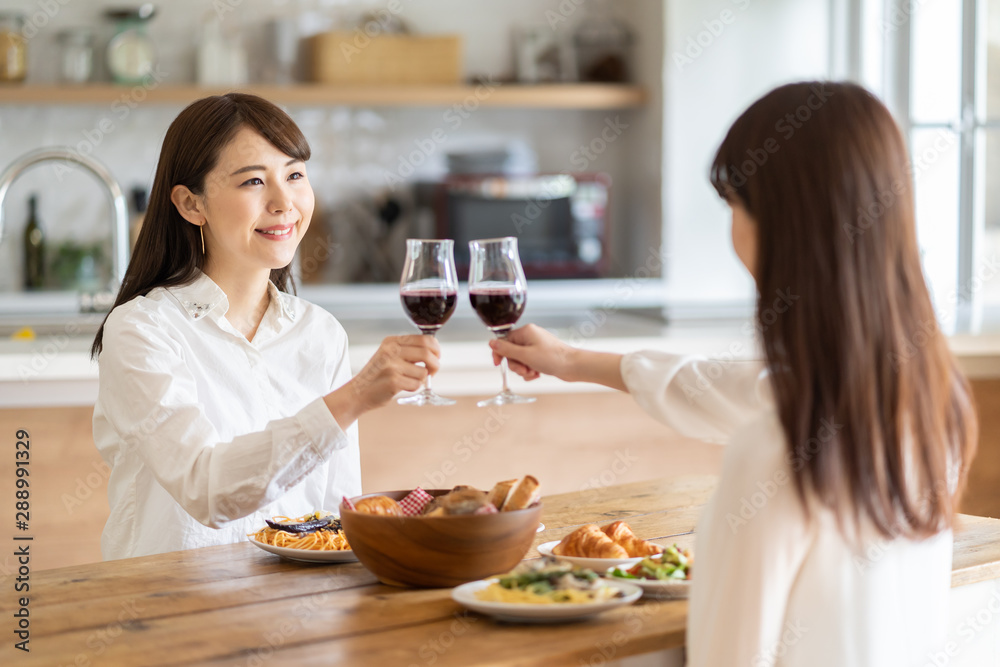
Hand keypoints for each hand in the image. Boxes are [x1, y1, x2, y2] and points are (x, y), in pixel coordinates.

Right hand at [325, 335, 440, 425]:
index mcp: (392, 341)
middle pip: (427, 354)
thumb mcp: (389, 355)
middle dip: (435, 365)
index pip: (425, 339)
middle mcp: (391, 350)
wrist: (357, 393)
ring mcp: (392, 366)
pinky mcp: (393, 381)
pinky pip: (416, 385)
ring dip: (421, 380)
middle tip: (432, 372)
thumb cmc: (377, 375)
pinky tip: (402, 387)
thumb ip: (408, 350)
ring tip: (409, 381)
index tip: (436, 357)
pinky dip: (413, 388)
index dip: (436, 349)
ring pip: (424, 372)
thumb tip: (435, 352)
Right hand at [488, 324, 576, 381]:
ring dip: (524, 370)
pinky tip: (538, 374)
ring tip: (533, 372)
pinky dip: (531, 371)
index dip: (500, 353)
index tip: (498, 364)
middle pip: (511, 352)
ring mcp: (536, 347)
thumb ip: (506, 349)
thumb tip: (492, 343)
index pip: (504, 341)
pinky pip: (528, 364)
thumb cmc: (553, 358)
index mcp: (525, 332)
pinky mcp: (541, 356)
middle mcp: (530, 337)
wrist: (573, 366)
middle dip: (516, 365)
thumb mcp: (525, 355)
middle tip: (524, 370)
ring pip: (520, 360)